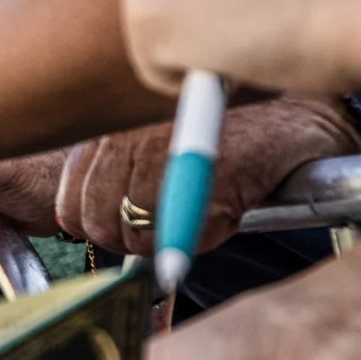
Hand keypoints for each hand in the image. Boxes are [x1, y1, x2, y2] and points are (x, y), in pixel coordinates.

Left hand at [53, 99, 359, 256]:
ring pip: (139, 234)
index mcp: (106, 133)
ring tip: (200, 217)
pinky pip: (185, 231)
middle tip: (170, 232)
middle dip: (133, 242)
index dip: (102, 230)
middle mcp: (125, 137)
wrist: (289, 117)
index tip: (132, 228)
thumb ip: (116, 180)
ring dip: (170, 242)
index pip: (71, 210)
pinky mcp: (206, 167)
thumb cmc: (223, 136)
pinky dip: (205, 236)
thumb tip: (89, 232)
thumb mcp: (153, 147)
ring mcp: (162, 149)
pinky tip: (225, 209)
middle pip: (100, 227)